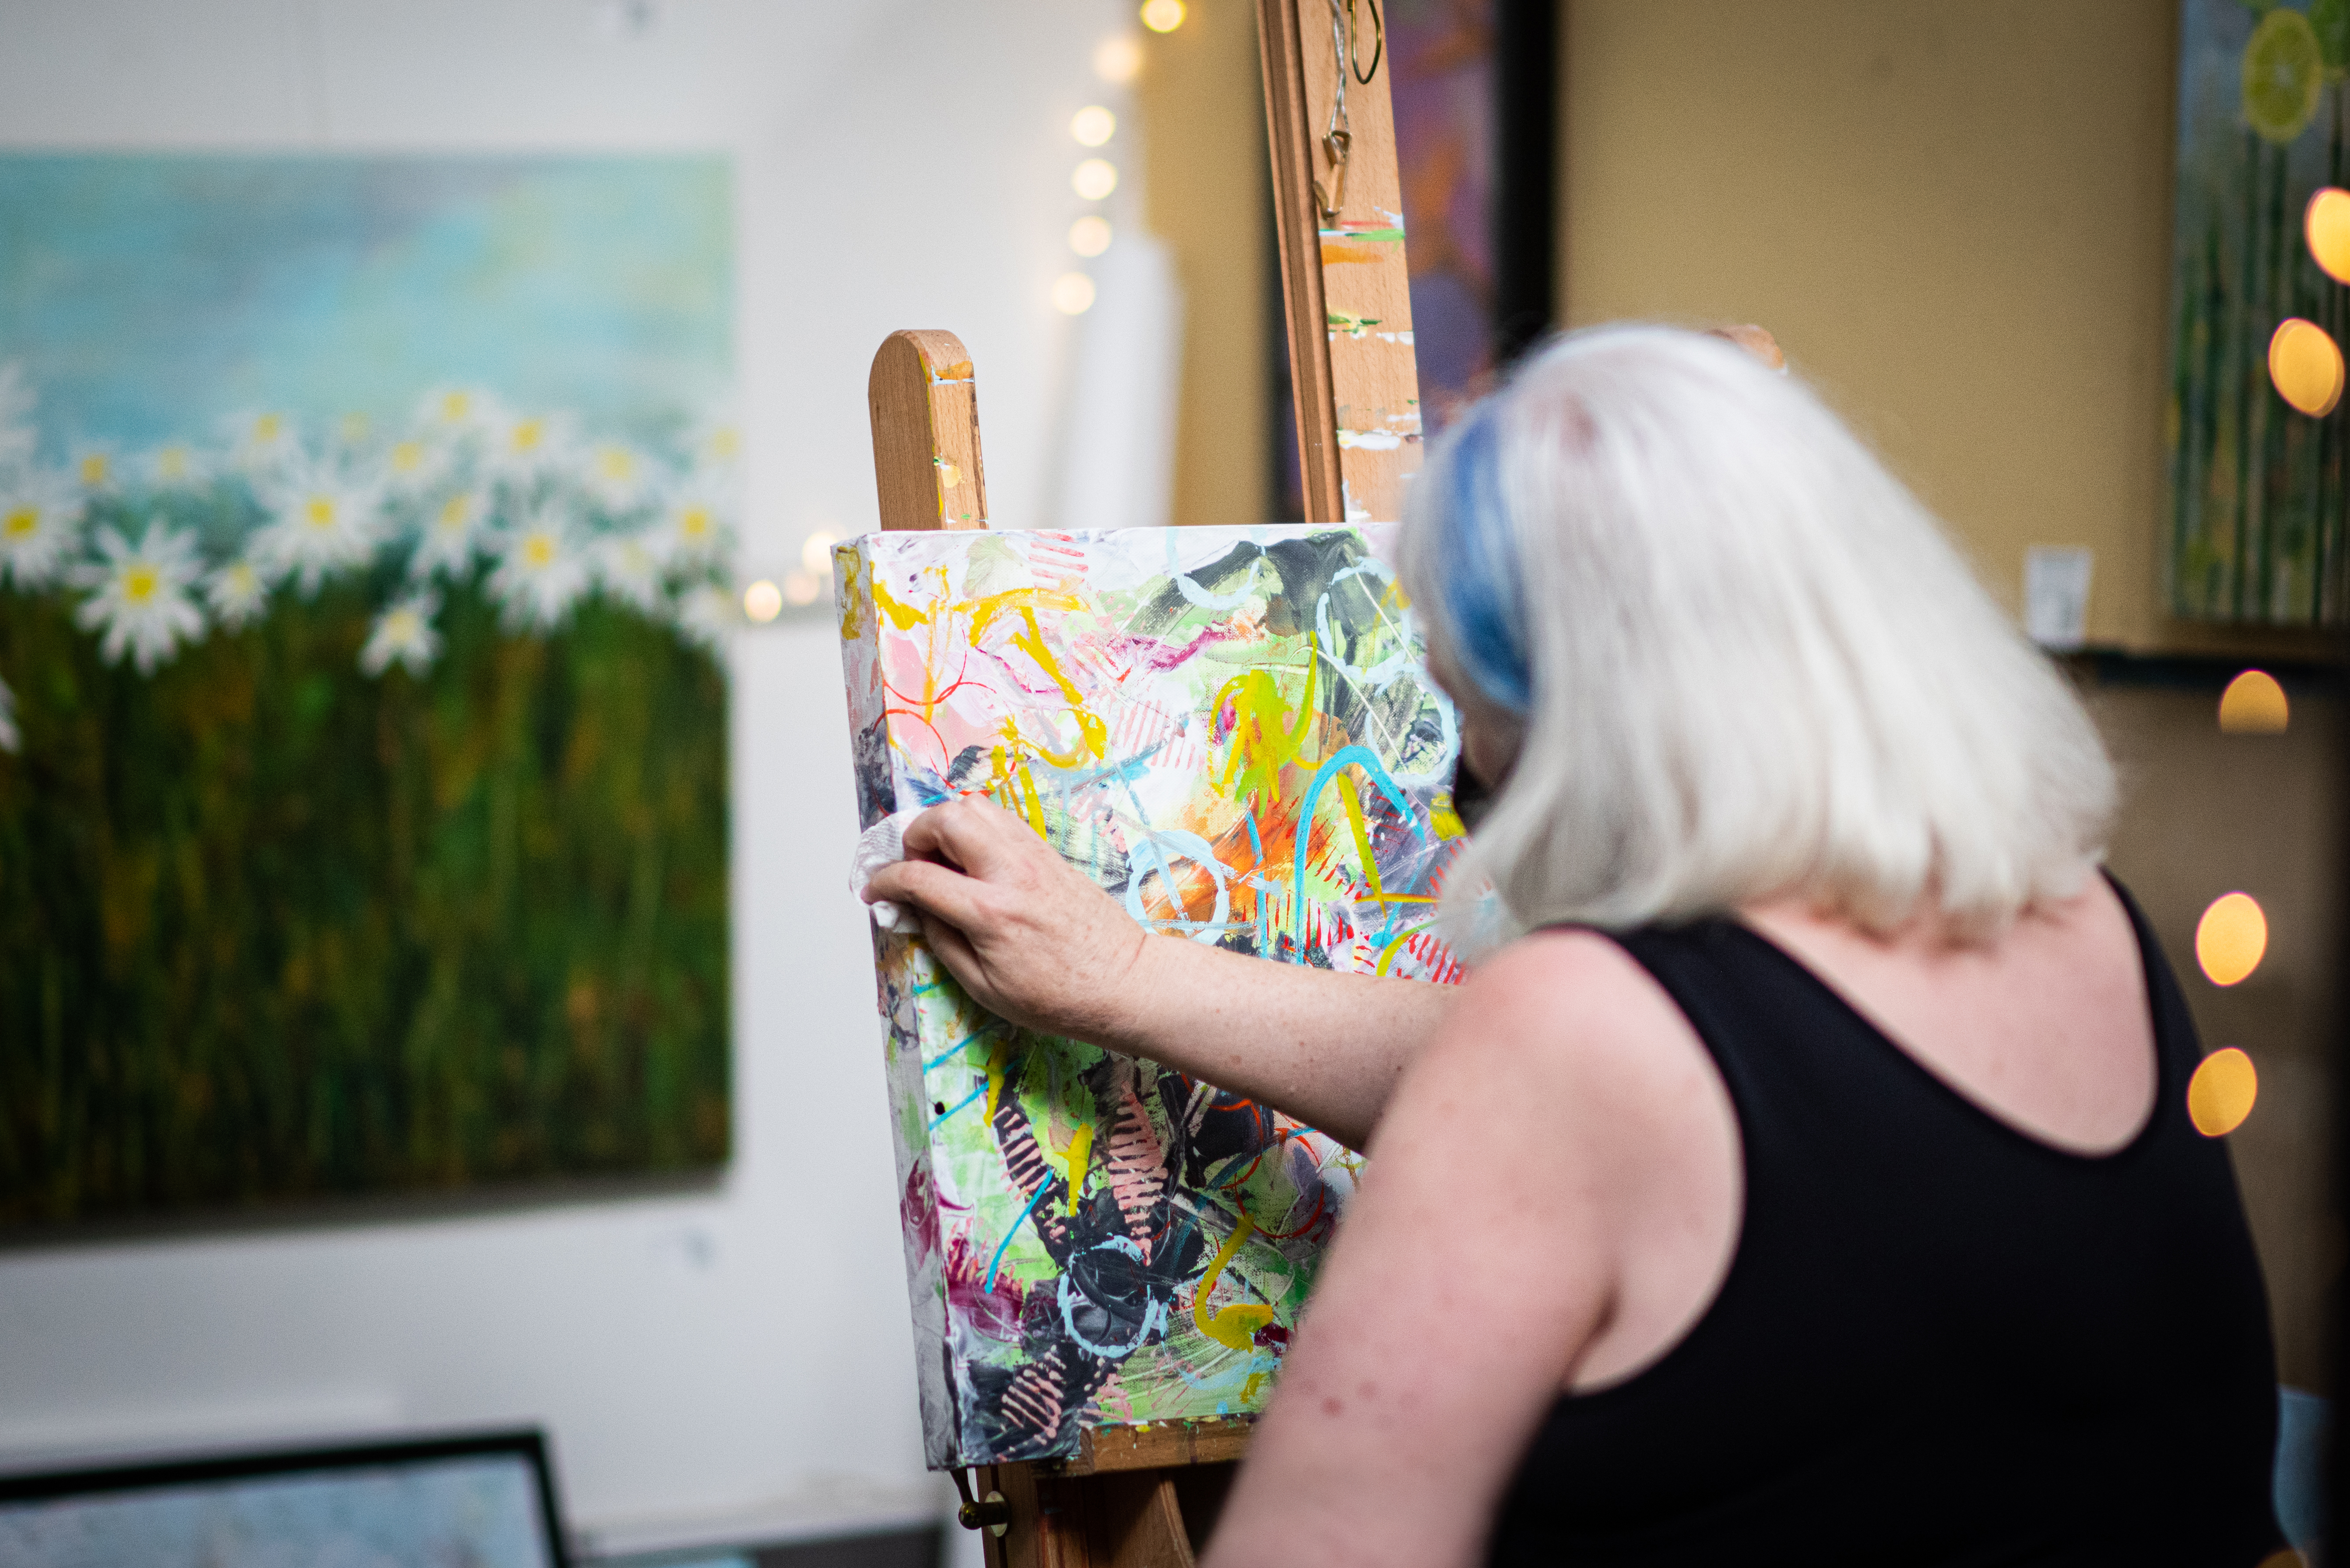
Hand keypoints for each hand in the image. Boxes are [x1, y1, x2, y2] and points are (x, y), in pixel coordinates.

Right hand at [862, 796, 1155, 1044]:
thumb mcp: (984, 987)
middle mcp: (1012, 873)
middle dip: (916, 835)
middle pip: (947, 818)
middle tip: (913, 866)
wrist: (1123, 983)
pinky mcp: (1050, 854)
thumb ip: (942, 942)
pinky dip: (978, 829)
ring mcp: (1034, 857)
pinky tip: (974, 860)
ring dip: (948, 825)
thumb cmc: (1059, 997)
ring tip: (943, 860)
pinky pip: (1004, 821)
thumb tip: (916, 911)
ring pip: (977, 808)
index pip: (919, 876)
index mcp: (991, 912)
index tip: (875, 890)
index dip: (885, 881)